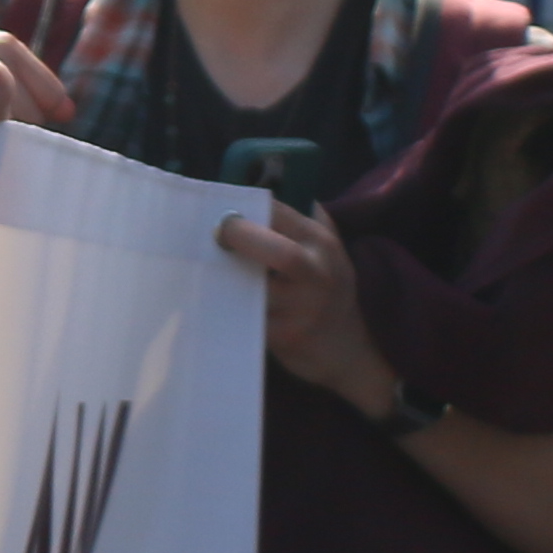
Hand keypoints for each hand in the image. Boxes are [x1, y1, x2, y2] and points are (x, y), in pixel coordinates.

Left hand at [213, 199, 400, 407]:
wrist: (351, 354)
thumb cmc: (332, 297)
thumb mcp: (334, 257)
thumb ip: (315, 227)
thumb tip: (297, 198)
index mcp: (322, 245)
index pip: (281, 214)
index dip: (248, 208)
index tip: (218, 209)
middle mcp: (318, 275)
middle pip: (281, 253)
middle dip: (241, 239)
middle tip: (213, 235)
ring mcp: (304, 309)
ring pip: (257, 288)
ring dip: (225, 275)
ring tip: (202, 264)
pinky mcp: (284, 336)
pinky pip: (247, 316)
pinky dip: (227, 304)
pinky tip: (210, 296)